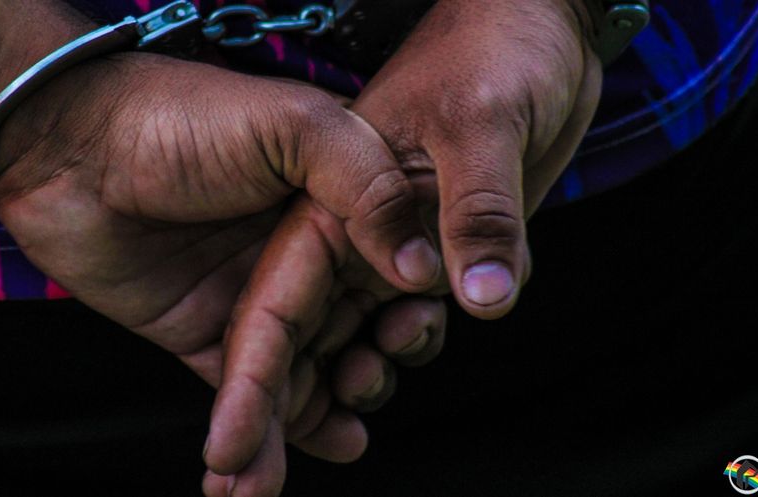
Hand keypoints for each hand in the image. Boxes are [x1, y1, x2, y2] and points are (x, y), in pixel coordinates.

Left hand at [0, 52, 442, 466]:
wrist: (69, 149)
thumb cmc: (180, 117)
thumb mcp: (292, 125)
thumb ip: (366, 184)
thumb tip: (421, 269)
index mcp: (332, 211)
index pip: (393, 277)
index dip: (409, 314)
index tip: (406, 335)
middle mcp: (298, 262)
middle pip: (356, 336)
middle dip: (370, 374)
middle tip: (361, 383)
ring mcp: (250, 304)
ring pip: (303, 379)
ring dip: (317, 423)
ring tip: (332, 445)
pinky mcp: (203, 337)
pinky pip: (245, 398)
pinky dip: (263, 438)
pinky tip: (267, 469)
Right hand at [206, 0, 604, 493]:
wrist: (529, 20)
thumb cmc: (491, 49)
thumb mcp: (478, 121)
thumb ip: (464, 208)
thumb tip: (474, 300)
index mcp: (323, 211)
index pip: (272, 317)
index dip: (249, 391)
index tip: (228, 454)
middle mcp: (334, 240)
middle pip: (287, 348)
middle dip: (264, 423)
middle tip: (248, 491)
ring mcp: (370, 251)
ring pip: (330, 345)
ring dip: (316, 405)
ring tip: (309, 452)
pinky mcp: (416, 260)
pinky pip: (386, 326)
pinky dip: (378, 364)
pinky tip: (363, 403)